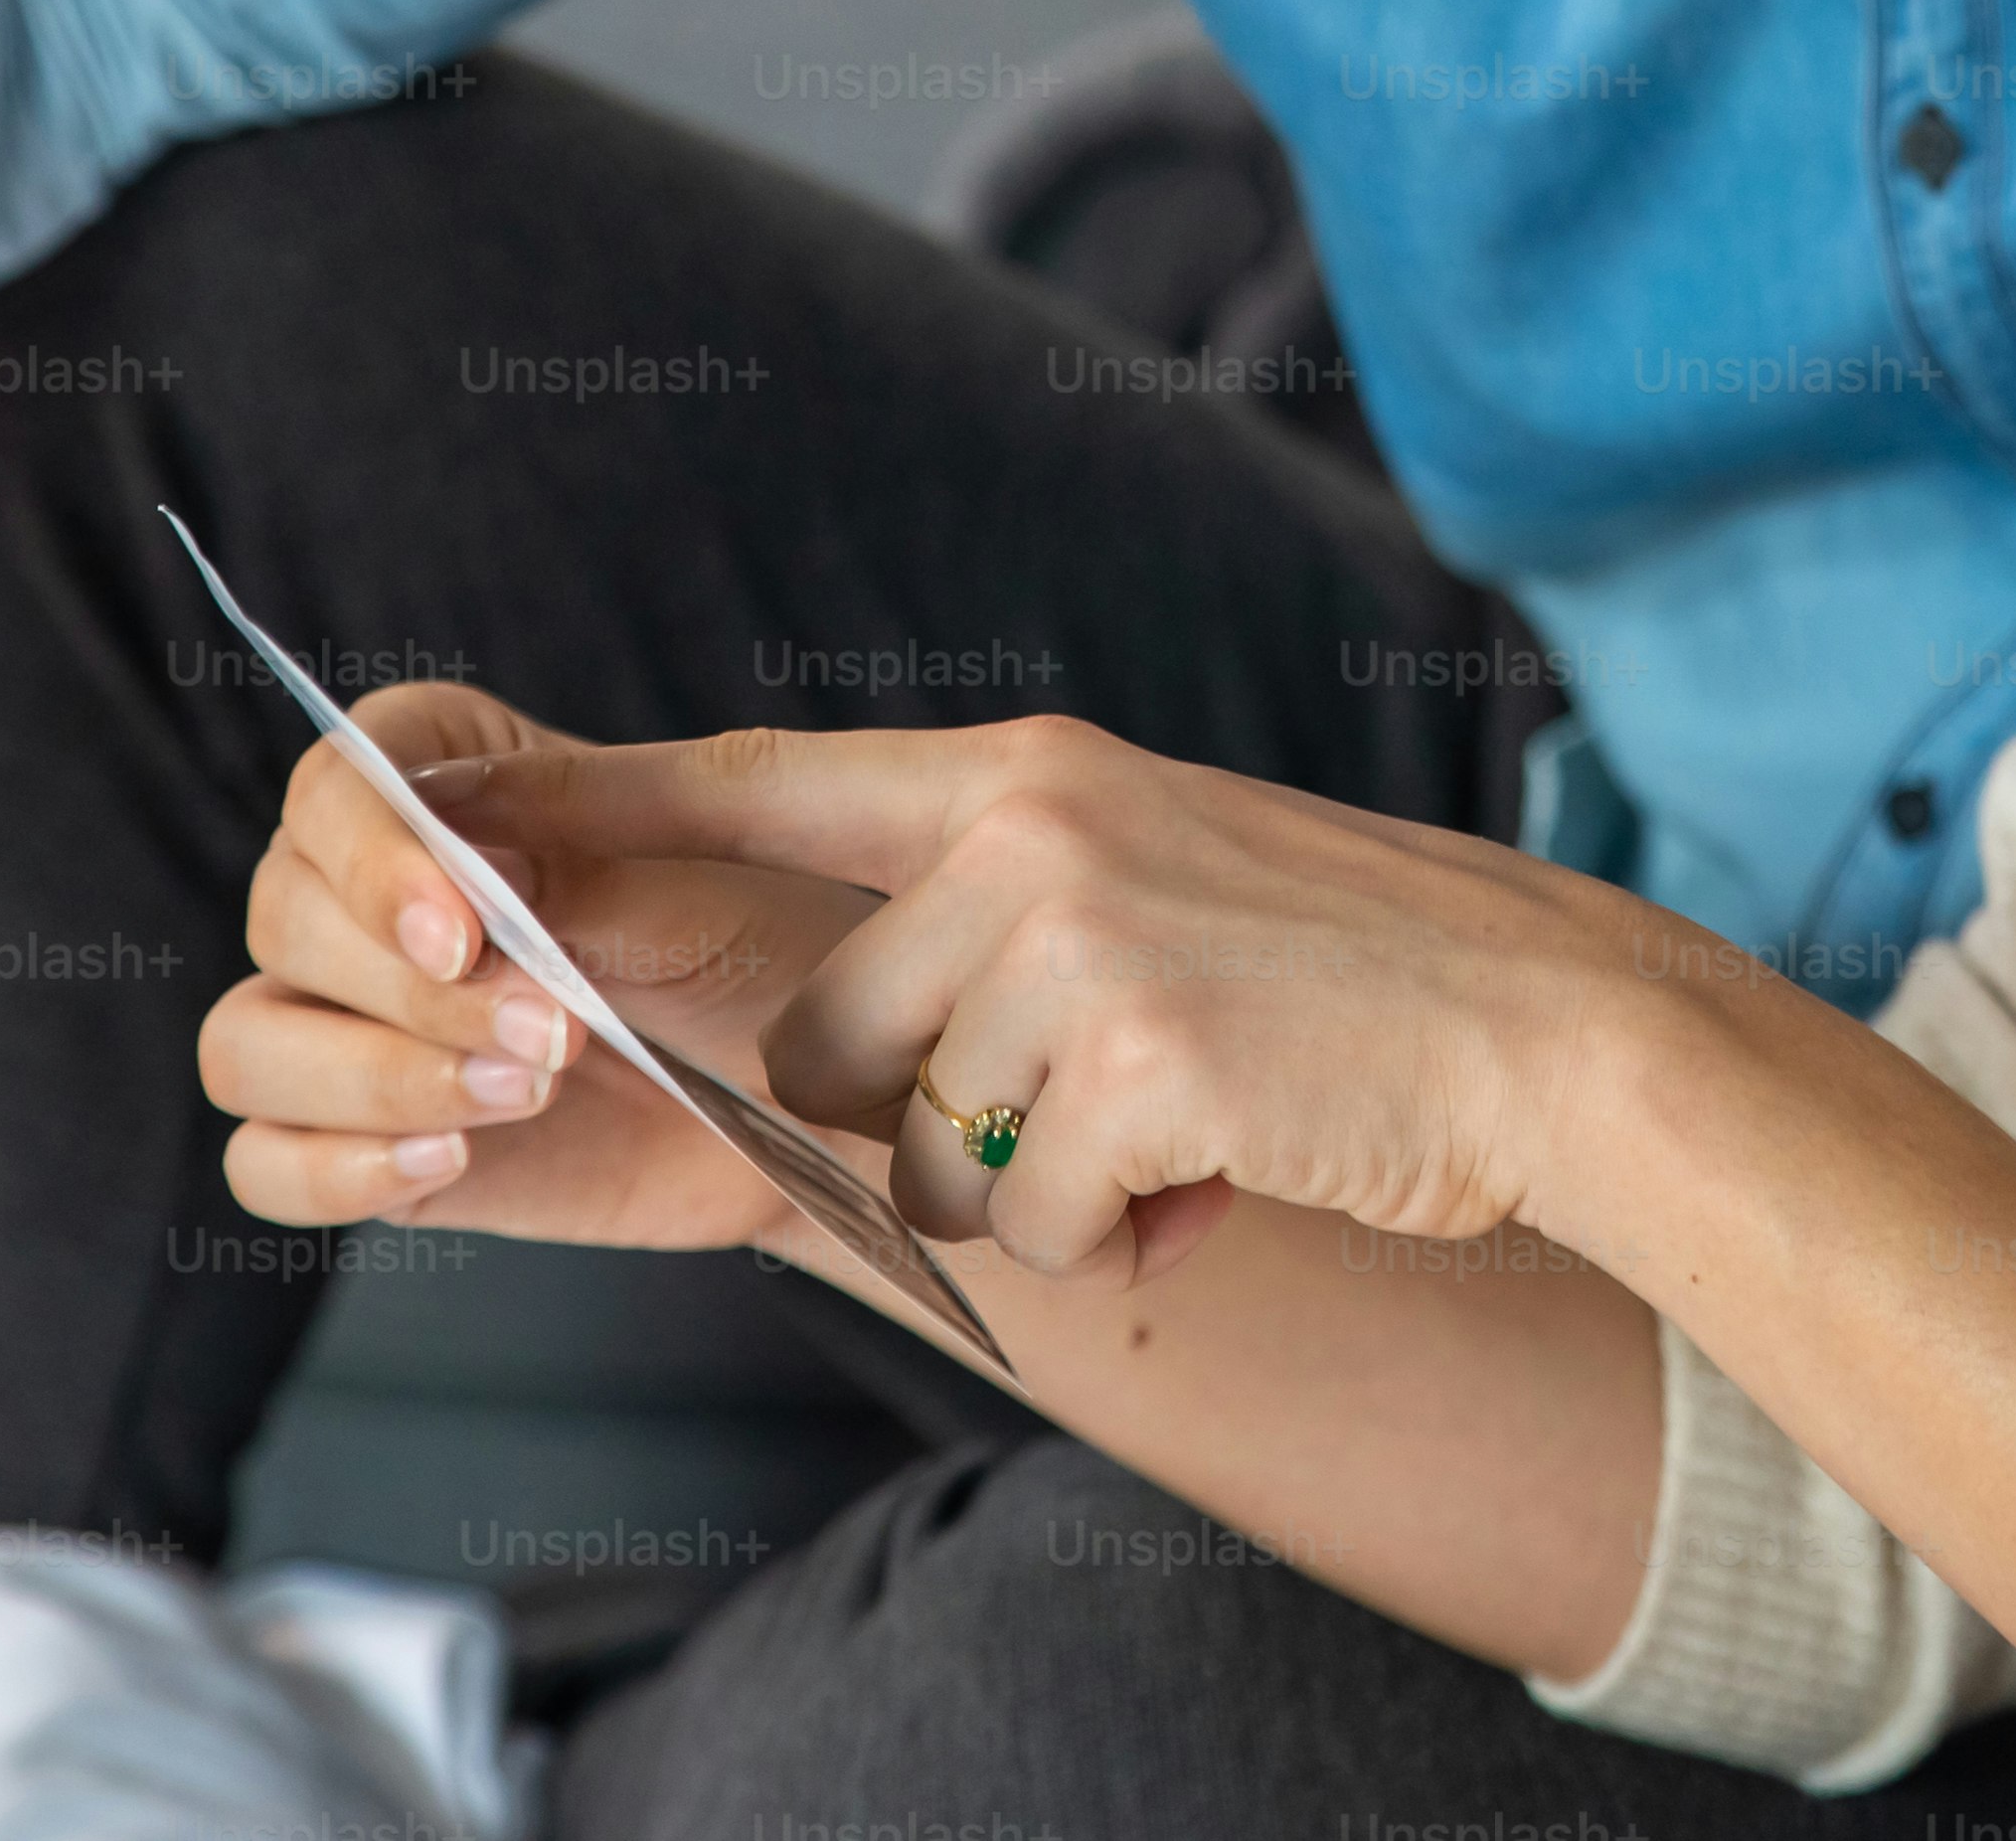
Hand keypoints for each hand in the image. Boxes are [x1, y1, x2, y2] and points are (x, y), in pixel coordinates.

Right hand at [195, 680, 876, 1252]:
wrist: (815, 1104)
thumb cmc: (767, 956)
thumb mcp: (702, 899)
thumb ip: (578, 873)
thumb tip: (462, 850)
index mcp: (451, 779)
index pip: (336, 784)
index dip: (376, 858)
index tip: (464, 932)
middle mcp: (374, 892)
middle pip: (283, 916)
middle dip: (408, 989)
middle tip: (553, 1029)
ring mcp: (357, 1022)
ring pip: (248, 1044)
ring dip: (370, 1080)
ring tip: (525, 1092)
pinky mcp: (369, 1140)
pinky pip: (266, 1163)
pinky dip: (332, 1173)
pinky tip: (448, 1163)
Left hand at [528, 718, 1718, 1290]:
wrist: (1546, 1026)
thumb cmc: (1358, 983)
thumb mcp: (1166, 874)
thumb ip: (1010, 905)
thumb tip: (853, 1039)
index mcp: (1029, 776)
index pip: (766, 780)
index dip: (609, 803)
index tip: (469, 806)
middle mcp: (1028, 836)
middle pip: (829, 1042)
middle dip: (930, 1129)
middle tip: (1095, 1121)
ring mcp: (1076, 943)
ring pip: (933, 1151)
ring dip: (1043, 1192)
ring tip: (1187, 1140)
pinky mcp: (1129, 1066)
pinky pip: (1033, 1220)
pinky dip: (1120, 1240)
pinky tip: (1221, 1178)